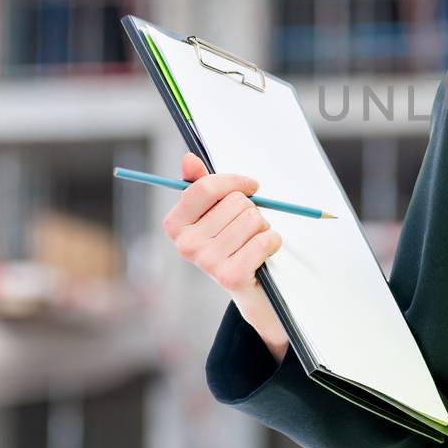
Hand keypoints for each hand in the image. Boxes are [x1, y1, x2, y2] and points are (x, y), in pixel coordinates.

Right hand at [161, 152, 290, 362]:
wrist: (251, 289)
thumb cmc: (233, 243)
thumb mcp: (216, 213)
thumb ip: (202, 185)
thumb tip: (189, 158)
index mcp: (175, 225)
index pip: (205, 187)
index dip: (234, 181)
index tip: (251, 186)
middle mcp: (185, 245)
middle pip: (235, 202)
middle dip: (251, 210)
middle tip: (247, 230)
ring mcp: (206, 262)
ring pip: (252, 219)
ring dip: (262, 227)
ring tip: (253, 243)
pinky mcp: (230, 276)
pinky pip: (264, 240)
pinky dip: (272, 242)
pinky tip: (263, 254)